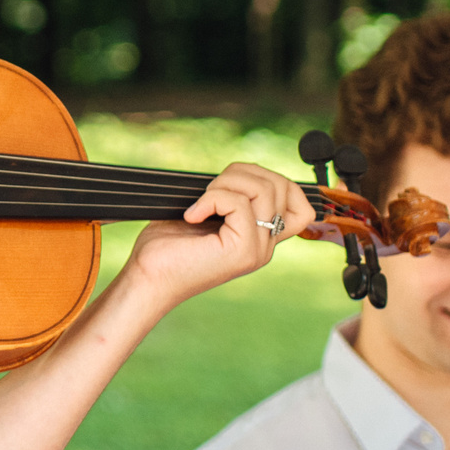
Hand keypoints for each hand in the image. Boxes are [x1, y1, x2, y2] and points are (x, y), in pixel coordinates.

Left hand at [120, 162, 317, 310]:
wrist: (146, 279)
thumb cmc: (166, 247)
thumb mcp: (206, 214)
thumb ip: (233, 197)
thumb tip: (247, 171)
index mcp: (260, 239)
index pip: (302, 207)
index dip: (276, 182)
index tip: (236, 184)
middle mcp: (265, 246)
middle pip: (281, 186)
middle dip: (242, 173)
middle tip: (208, 191)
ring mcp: (257, 250)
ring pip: (264, 189)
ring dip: (225, 184)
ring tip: (200, 203)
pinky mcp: (242, 251)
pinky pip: (239, 202)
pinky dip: (211, 199)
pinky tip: (192, 215)